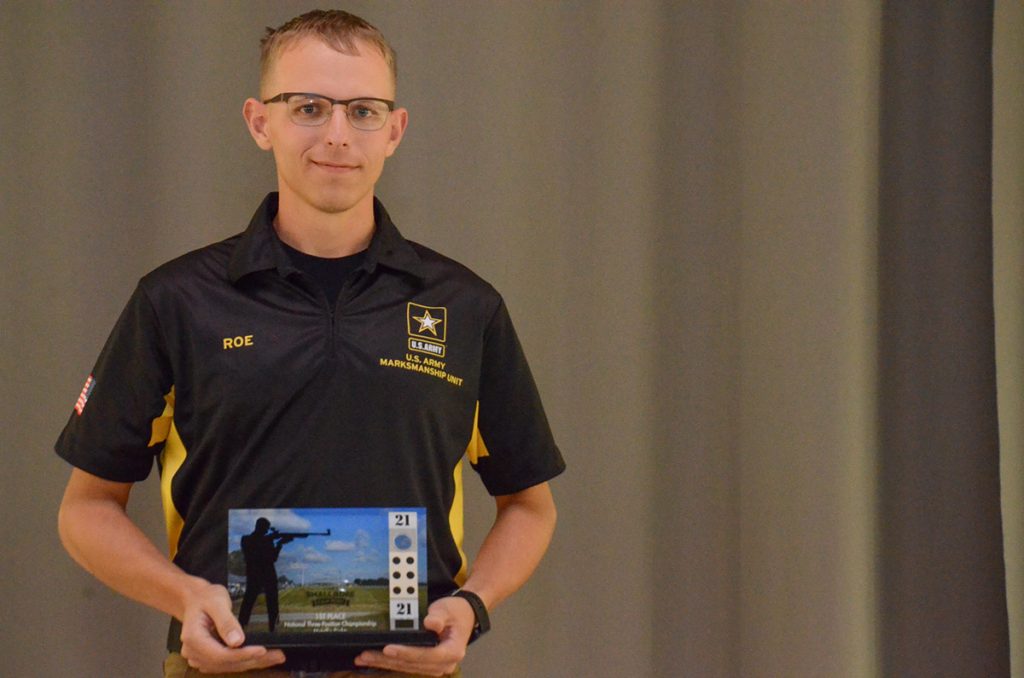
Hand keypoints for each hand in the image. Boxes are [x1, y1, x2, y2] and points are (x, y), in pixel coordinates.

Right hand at [178, 580, 285, 673]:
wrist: (195, 599)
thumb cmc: (206, 598)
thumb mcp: (217, 602)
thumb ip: (226, 622)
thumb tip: (237, 642)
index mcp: (193, 639)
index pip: (220, 655)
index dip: (242, 655)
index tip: (262, 650)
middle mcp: (193, 652)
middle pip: (226, 663)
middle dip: (253, 660)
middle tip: (277, 655)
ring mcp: (199, 657)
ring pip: (228, 666)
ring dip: (252, 663)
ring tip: (275, 657)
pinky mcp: (208, 658)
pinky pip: (227, 664)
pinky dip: (245, 661)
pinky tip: (262, 658)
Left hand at [354, 595, 474, 675]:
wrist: (464, 615)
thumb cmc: (456, 611)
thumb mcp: (448, 609)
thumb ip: (439, 616)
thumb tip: (429, 623)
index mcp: (453, 651)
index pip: (427, 655)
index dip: (407, 653)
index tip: (388, 648)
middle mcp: (445, 664)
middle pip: (413, 664)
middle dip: (388, 660)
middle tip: (365, 655)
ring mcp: (435, 667)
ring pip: (407, 667)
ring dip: (384, 664)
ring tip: (363, 658)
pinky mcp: (426, 664)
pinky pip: (406, 665)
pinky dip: (389, 662)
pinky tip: (373, 660)